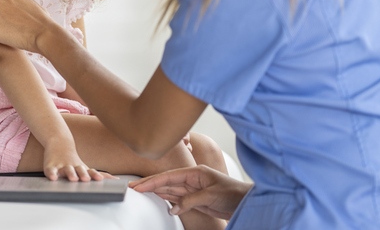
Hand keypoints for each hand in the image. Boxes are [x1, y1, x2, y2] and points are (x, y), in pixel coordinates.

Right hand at [42, 138, 104, 181]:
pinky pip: (50, 170)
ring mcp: (61, 166)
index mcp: (81, 168)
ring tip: (73, 178)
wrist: (58, 142)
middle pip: (79, 169)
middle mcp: (73, 166)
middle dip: (83, 174)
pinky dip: (52, 174)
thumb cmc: (73, 160)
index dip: (95, 175)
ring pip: (66, 169)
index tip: (100, 179)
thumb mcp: (85, 167)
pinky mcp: (50, 166)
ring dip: (70, 173)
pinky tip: (53, 178)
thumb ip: (99, 174)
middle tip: (86, 179)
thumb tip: (117, 180)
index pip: (90, 171)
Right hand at [129, 165, 250, 220]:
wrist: (247, 203)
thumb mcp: (211, 195)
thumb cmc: (234, 193)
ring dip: (156, 191)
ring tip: (141, 191)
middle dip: (150, 183)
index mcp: (196, 172)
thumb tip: (173, 207)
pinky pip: (179, 199)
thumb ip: (190, 200)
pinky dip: (168, 199)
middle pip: (167, 181)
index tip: (139, 185)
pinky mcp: (197, 199)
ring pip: (171, 190)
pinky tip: (159, 198)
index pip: (169, 176)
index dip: (152, 181)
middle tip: (133, 187)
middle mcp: (193, 179)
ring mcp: (195, 189)